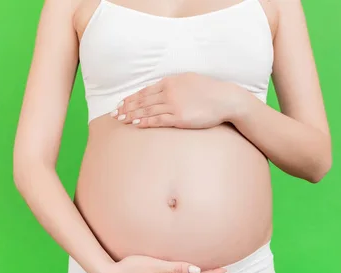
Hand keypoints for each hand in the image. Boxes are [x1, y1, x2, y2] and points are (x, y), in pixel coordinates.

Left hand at [111, 72, 239, 128]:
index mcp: (170, 81)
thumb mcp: (189, 80)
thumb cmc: (209, 91)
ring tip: (121, 119)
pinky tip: (135, 124)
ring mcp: (174, 105)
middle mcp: (169, 92)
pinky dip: (145, 122)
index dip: (131, 98)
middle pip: (143, 101)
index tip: (121, 103)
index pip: (145, 91)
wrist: (225, 99)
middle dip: (127, 107)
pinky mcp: (179, 118)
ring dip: (132, 115)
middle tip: (114, 114)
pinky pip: (158, 120)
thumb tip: (163, 88)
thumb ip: (175, 84)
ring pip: (147, 110)